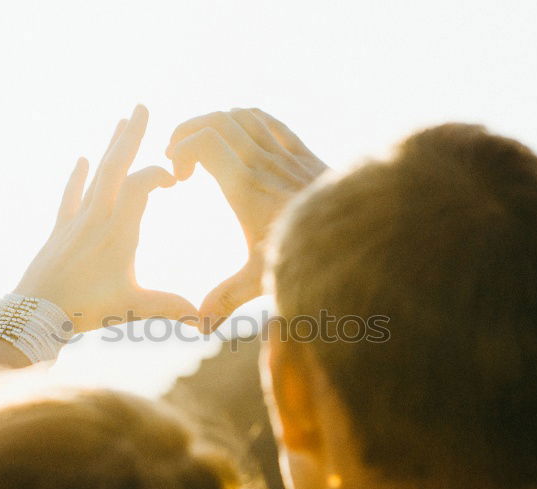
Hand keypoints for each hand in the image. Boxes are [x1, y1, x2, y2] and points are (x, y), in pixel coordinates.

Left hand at [15, 105, 196, 332]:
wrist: (34, 315)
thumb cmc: (85, 312)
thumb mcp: (131, 309)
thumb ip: (169, 309)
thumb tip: (204, 319)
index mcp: (118, 233)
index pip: (139, 186)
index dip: (157, 174)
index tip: (175, 177)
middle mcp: (96, 219)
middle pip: (115, 167)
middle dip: (130, 137)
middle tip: (141, 107)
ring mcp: (76, 222)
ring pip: (96, 176)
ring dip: (109, 148)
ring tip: (121, 121)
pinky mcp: (60, 231)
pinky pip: (71, 196)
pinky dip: (78, 177)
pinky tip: (83, 158)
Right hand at [166, 108, 326, 331]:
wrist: (359, 240)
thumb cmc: (309, 259)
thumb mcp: (262, 279)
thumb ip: (226, 298)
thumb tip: (198, 324)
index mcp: (246, 187)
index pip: (203, 143)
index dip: (180, 150)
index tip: (177, 176)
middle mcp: (265, 164)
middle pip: (218, 121)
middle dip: (189, 131)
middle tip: (177, 157)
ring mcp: (286, 155)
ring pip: (242, 116)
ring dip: (215, 123)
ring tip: (202, 145)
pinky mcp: (304, 153)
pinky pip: (269, 121)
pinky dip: (245, 120)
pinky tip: (237, 138)